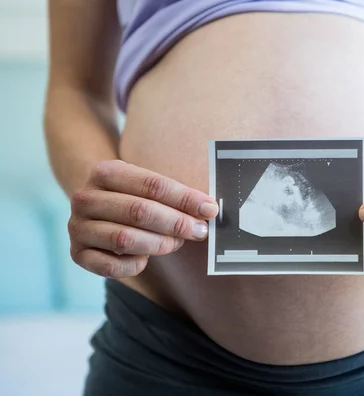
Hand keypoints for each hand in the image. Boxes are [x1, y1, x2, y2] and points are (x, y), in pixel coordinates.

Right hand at [68, 160, 218, 277]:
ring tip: (176, 243)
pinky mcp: (77, 254)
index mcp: (105, 172)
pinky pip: (112, 267)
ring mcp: (77, 227)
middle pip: (139, 211)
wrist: (95, 209)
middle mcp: (85, 198)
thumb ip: (176, 196)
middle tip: (199, 231)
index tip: (210, 209)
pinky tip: (145, 259)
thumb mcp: (149, 187)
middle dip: (176, 223)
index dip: (184, 199)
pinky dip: (134, 265)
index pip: (152, 185)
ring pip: (125, 239)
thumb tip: (209, 210)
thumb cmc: (133, 197)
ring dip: (159, 244)